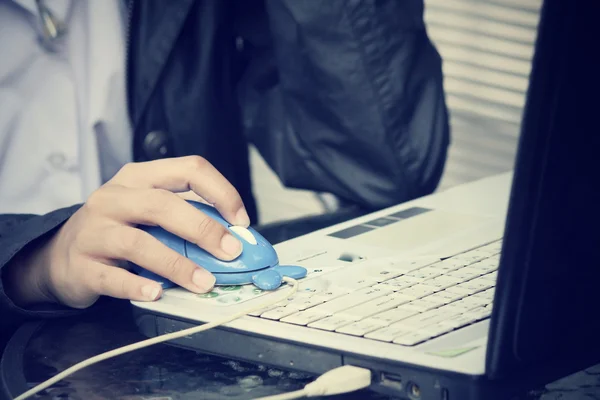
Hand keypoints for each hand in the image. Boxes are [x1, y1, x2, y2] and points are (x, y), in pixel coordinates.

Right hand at [6, 156, 249, 308]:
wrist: (60, 256)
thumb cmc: (116, 230)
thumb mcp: (148, 212)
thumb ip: (185, 218)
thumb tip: (234, 239)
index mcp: (140, 177)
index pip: (188, 169)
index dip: (221, 192)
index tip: (240, 220)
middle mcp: (115, 197)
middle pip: (163, 204)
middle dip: (203, 229)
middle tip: (231, 252)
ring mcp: (94, 230)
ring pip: (139, 243)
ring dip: (177, 265)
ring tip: (204, 282)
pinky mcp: (81, 264)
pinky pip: (112, 277)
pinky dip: (138, 286)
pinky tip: (158, 294)